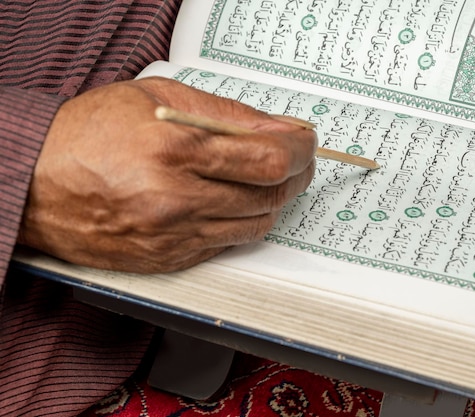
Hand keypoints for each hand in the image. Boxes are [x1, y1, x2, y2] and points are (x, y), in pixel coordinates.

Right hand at [18, 77, 316, 272]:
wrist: (33, 184)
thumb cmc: (87, 136)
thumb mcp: (156, 98)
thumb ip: (226, 113)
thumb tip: (279, 126)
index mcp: (175, 150)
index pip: (269, 159)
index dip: (300, 150)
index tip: (306, 141)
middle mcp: (176, 199)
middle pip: (270, 195)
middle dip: (295, 174)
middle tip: (295, 158)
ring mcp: (172, 235)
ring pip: (255, 224)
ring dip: (273, 199)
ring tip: (266, 178)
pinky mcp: (168, 259)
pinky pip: (227, 244)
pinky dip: (242, 222)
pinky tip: (233, 201)